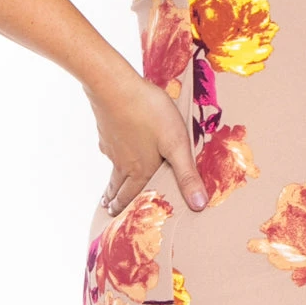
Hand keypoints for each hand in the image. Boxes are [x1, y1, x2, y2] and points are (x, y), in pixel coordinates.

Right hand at [86, 74, 208, 216]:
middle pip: (117, 186)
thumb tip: (199, 206)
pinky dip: (109, 154)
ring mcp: (112, 145)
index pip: (132, 195)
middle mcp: (123, 162)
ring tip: (106, 190)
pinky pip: (108, 147)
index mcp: (140, 170)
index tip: (115, 217)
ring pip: (111, 168)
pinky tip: (112, 147)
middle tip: (107, 209)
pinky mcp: (106, 128)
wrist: (115, 87)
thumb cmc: (150, 114)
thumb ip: (187, 175)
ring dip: (110, 182)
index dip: (125, 208)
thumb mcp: (177, 145)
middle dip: (114, 199)